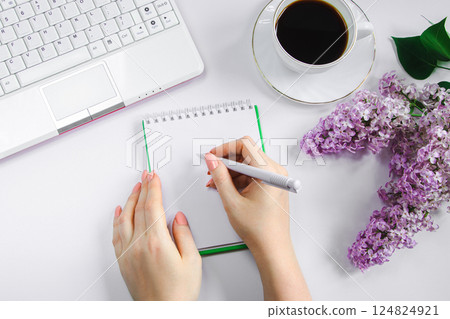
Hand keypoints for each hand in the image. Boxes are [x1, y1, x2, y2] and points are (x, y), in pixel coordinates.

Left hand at [112, 171, 201, 299]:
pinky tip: (119, 212)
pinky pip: (116, 234)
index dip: (153, 188)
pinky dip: (117, 219)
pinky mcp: (123, 261)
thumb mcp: (192, 262)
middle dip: (143, 189)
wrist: (162, 312)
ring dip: (130, 200)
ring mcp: (128, 253)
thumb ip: (184, 236)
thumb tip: (178, 218)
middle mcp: (139, 245)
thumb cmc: (178, 293)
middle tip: (145, 176)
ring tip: (135, 189)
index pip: (153, 206)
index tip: (154, 177)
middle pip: (139, 209)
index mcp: (157, 242)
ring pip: (125, 218)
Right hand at [205, 136, 289, 251]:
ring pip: (248, 164)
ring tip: (216, 183)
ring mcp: (275, 178)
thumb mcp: (232, 201)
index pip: (245, 145)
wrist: (272, 247)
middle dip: (227, 161)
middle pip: (247, 153)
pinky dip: (238, 178)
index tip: (213, 156)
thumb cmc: (260, 229)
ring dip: (231, 171)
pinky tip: (226, 188)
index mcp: (269, 172)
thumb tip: (212, 160)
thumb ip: (219, 177)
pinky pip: (253, 173)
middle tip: (212, 170)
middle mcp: (275, 172)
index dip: (225, 148)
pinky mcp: (272, 184)